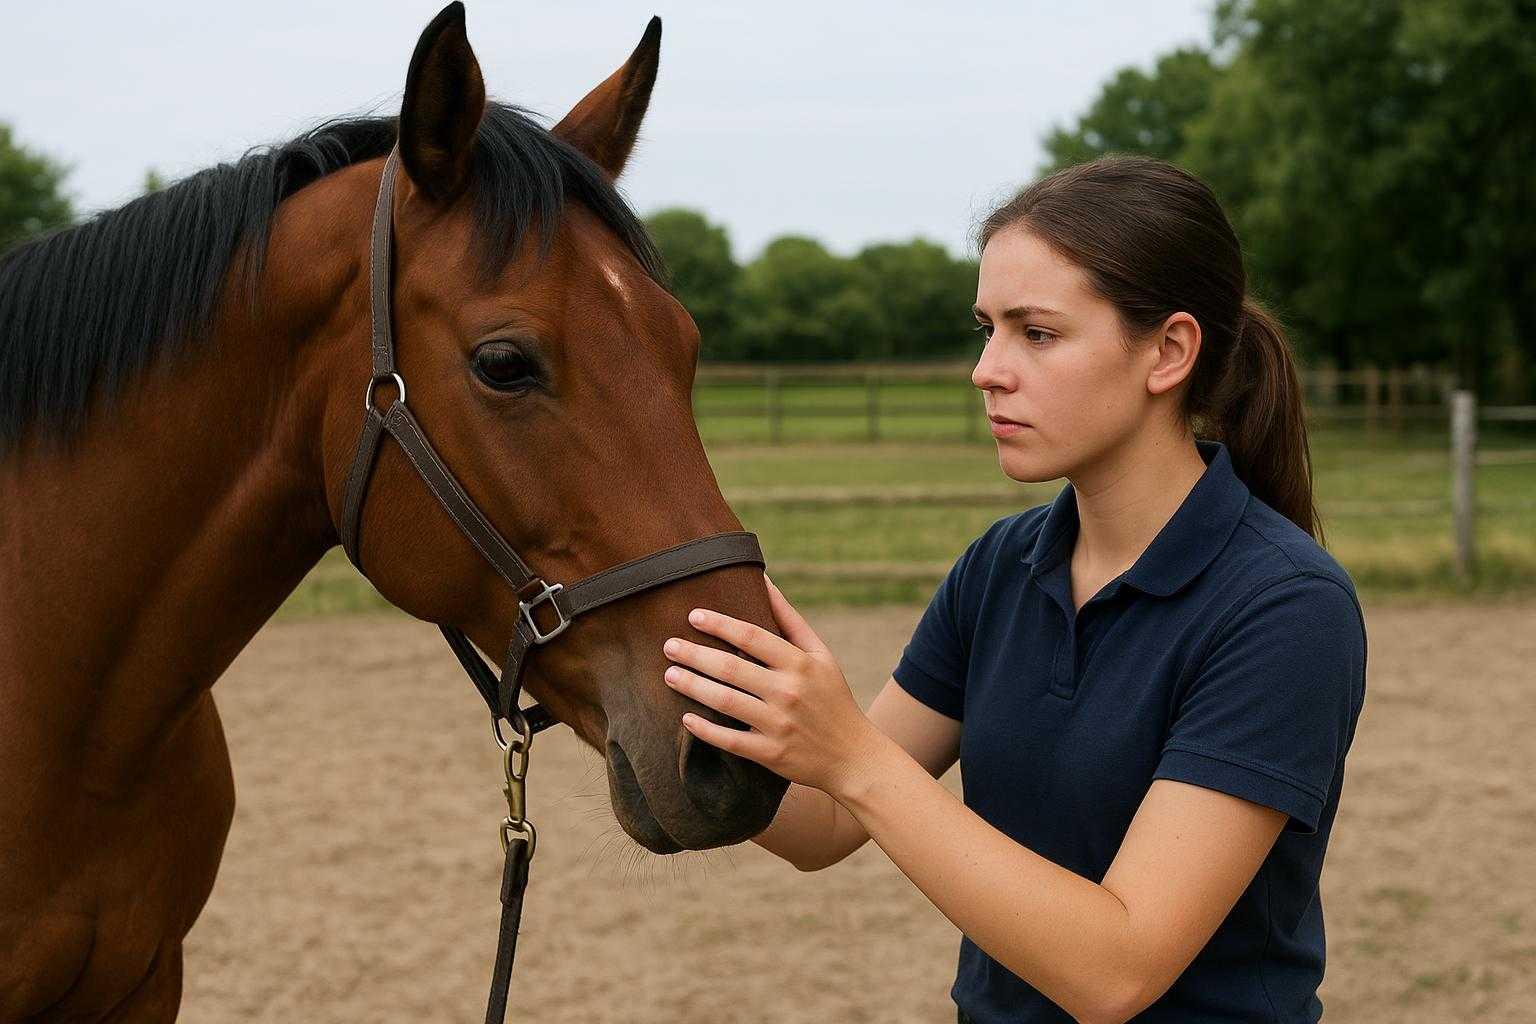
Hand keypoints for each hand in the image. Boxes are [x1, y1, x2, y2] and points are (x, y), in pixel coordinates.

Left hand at [661, 574, 884, 799]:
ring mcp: (778, 724)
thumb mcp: (820, 655)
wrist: (853, 756)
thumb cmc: (832, 697)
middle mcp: (789, 692)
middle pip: (731, 668)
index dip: (720, 624)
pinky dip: (705, 730)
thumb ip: (790, 620)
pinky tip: (685, 718)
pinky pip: (730, 741)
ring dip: (693, 686)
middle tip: (668, 645)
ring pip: (726, 702)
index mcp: (800, 664)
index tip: (693, 615)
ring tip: (669, 674)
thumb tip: (764, 581)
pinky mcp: (771, 754)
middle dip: (695, 654)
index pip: (752, 637)